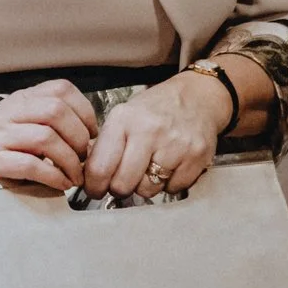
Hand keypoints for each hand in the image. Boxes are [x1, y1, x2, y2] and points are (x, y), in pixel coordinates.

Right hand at [0, 80, 99, 197]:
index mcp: (21, 99)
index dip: (84, 110)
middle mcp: (8, 112)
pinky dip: (53, 176)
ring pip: (45, 138)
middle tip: (85, 158)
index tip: (92, 134)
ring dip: (69, 161)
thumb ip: (53, 123)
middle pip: (55, 111)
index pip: (60, 89)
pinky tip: (61, 183)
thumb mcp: (26, 127)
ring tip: (75, 176)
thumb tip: (93, 136)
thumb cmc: (4, 152)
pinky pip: (30, 165)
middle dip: (78, 137)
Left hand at [84, 65, 236, 198]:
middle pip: (123, 184)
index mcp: (124, 119)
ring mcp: (175, 145)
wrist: (198, 96)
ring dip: (145, 185)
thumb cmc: (156, 109)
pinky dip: (169, 183)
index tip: (95, 189)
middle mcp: (149, 131)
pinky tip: (170, 165)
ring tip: (150, 166)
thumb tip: (89, 177)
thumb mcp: (124, 115)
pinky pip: (173, 189)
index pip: (100, 167)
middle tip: (123, 180)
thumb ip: (106, 145)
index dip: (94, 186)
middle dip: (119, 188)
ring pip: (148, 190)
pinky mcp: (196, 157)